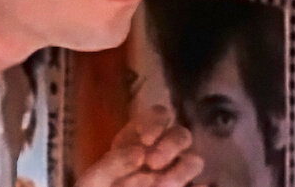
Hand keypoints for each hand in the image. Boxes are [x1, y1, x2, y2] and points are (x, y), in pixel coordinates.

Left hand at [74, 105, 203, 186]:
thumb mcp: (95, 178)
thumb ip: (113, 163)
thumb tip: (141, 152)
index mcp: (139, 137)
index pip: (159, 115)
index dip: (156, 122)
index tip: (145, 139)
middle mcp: (161, 150)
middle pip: (181, 134)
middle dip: (170, 145)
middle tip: (152, 162)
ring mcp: (174, 173)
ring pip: (194, 160)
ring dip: (182, 169)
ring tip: (162, 185)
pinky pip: (199, 185)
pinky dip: (199, 186)